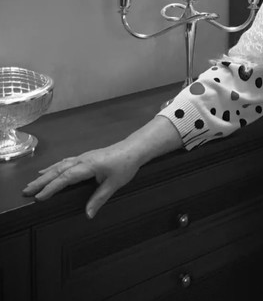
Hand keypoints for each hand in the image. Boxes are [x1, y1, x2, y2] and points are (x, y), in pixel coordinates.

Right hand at [22, 142, 141, 218]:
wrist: (134, 148)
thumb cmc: (126, 165)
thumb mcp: (114, 184)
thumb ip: (100, 198)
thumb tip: (87, 215)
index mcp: (88, 166)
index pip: (66, 178)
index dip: (51, 188)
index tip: (38, 197)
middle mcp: (82, 160)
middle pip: (58, 170)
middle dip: (42, 181)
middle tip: (26, 191)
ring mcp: (83, 157)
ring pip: (60, 165)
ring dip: (45, 174)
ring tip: (32, 183)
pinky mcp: (86, 157)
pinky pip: (65, 162)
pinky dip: (54, 167)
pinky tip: (49, 170)